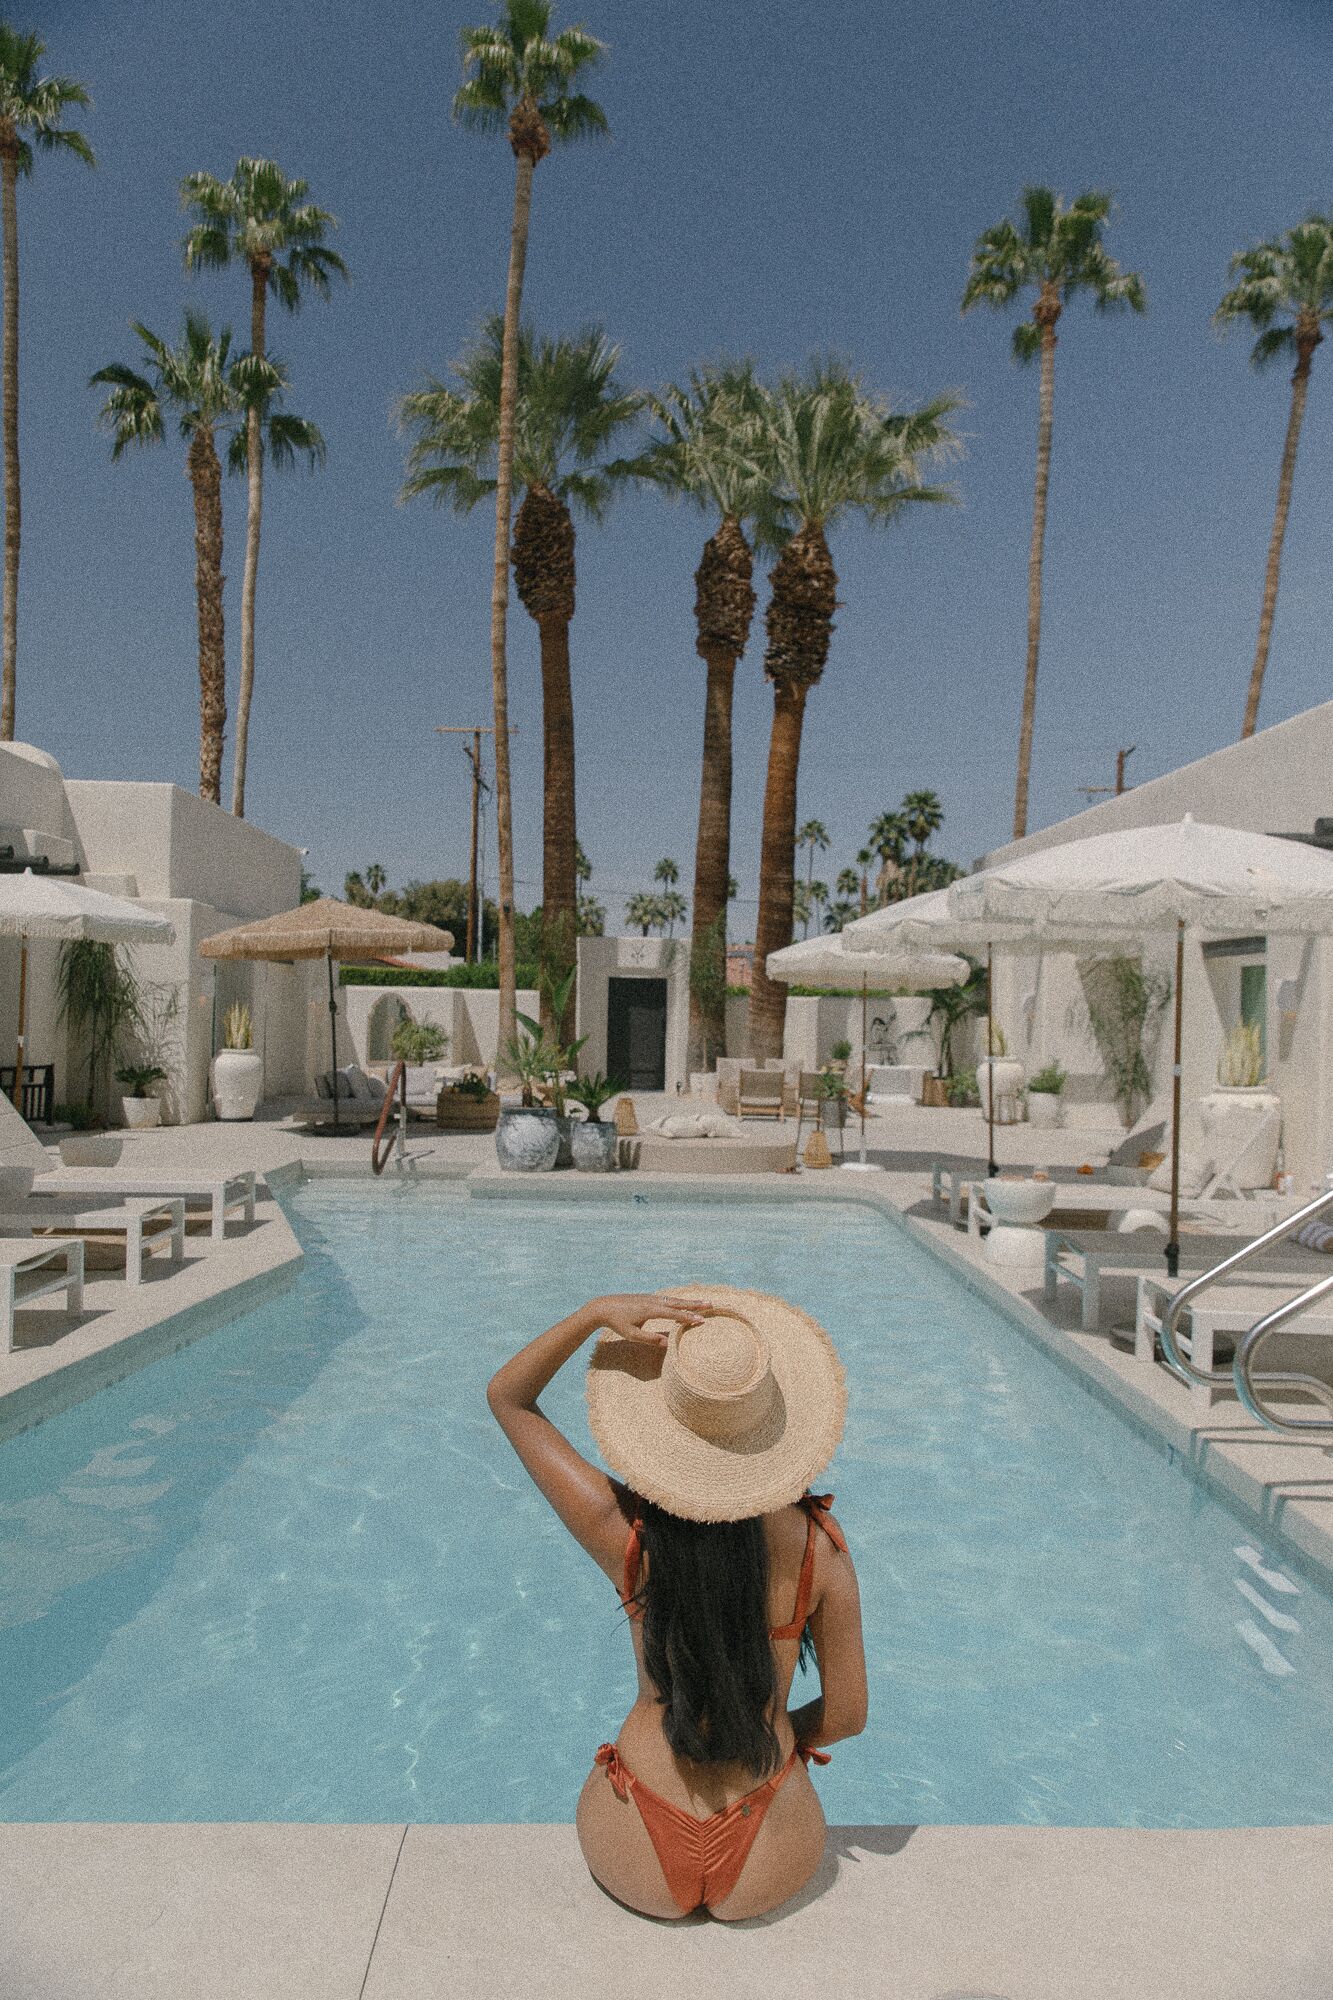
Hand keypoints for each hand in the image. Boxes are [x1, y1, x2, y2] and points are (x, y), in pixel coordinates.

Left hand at [588, 1294, 717, 1346]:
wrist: (603, 1307)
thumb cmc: (617, 1323)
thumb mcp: (632, 1335)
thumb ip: (650, 1340)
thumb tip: (667, 1344)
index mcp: (650, 1310)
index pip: (674, 1314)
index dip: (688, 1317)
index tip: (702, 1320)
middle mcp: (653, 1301)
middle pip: (677, 1302)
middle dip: (694, 1304)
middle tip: (710, 1304)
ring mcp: (650, 1298)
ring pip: (673, 1299)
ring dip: (687, 1301)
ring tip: (701, 1302)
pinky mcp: (647, 1298)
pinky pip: (666, 1299)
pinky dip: (678, 1300)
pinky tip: (682, 1303)